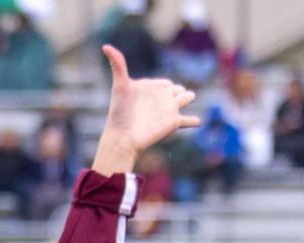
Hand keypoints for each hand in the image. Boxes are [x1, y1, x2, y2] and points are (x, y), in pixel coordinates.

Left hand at [93, 45, 198, 175]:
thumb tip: (105, 46)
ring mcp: (168, 110)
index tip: (161, 86)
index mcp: (150, 88)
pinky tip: (198, 122)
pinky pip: (188, 120)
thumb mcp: (120, 85)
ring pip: (185, 99)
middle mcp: (160, 98)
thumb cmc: (119, 112)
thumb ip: (117, 64)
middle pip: (175, 90)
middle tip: (177, 92)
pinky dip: (193, 121)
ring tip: (188, 97)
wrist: (123, 136)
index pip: (162, 83)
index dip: (162, 84)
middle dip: (176, 90)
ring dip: (188, 97)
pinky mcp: (174, 122)